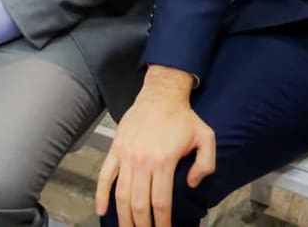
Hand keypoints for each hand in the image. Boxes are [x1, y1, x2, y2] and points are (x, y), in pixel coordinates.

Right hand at [95, 66, 215, 226]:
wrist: (161, 94)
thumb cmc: (184, 118)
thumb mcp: (206, 138)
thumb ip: (205, 165)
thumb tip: (192, 184)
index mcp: (164, 161)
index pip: (160, 202)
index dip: (162, 223)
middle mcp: (142, 161)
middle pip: (139, 203)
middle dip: (142, 225)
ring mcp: (127, 155)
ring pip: (121, 194)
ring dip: (123, 217)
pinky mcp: (116, 149)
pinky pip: (105, 175)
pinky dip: (101, 194)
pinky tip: (102, 211)